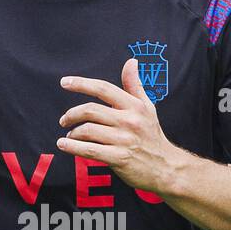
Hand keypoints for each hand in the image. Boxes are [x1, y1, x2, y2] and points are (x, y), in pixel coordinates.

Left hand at [57, 58, 187, 194]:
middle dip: (71, 114)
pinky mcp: (119, 158)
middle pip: (90, 110)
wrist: (166, 168)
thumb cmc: (152, 136)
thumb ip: (134, 85)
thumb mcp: (147, 108)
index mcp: (135, 106)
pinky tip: (64, 145)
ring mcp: (124, 140)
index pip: (104, 89)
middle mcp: (130, 121)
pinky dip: (72, 147)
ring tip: (70, 137)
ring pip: (87, 131)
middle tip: (64, 120)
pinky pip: (89, 150)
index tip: (64, 82)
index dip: (82, 84)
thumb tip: (131, 61)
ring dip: (72, 134)